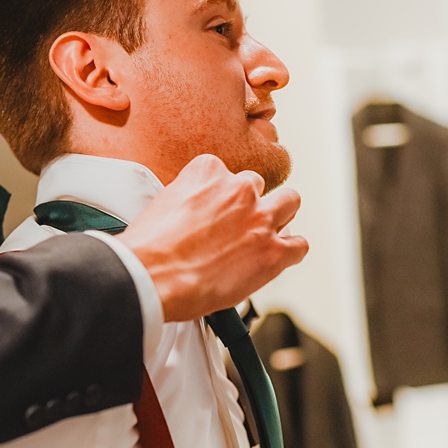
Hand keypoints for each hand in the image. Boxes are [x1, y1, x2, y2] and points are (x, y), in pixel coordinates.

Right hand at [115, 154, 307, 321]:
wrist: (151, 276)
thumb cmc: (148, 248)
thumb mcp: (162, 203)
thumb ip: (187, 199)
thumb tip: (192, 214)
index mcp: (208, 171)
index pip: (225, 173)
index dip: (220, 195)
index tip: (214, 210)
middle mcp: (239, 189)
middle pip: (257, 186)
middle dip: (249, 203)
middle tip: (235, 225)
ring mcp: (260, 219)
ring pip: (289, 203)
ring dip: (278, 217)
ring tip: (262, 235)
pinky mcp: (273, 251)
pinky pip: (299, 245)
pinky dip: (289, 251)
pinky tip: (274, 259)